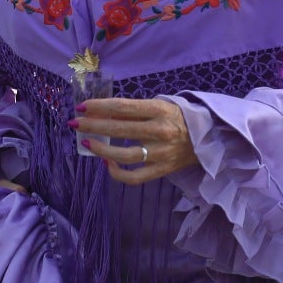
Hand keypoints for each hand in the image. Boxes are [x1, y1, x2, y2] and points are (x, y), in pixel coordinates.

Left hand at [72, 98, 197, 184]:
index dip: (99, 106)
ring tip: (86, 143)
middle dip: (93, 125)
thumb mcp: (160, 105)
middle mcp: (160, 131)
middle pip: (119, 128)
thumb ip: (135, 109)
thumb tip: (102, 111)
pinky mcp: (162, 170)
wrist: (207, 138)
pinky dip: (117, 172)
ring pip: (124, 155)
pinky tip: (106, 163)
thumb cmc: (177, 117)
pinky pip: (134, 177)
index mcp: (159, 110)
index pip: (122, 107)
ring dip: (101, 149)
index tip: (81, 107)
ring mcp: (161, 153)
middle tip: (75, 123)